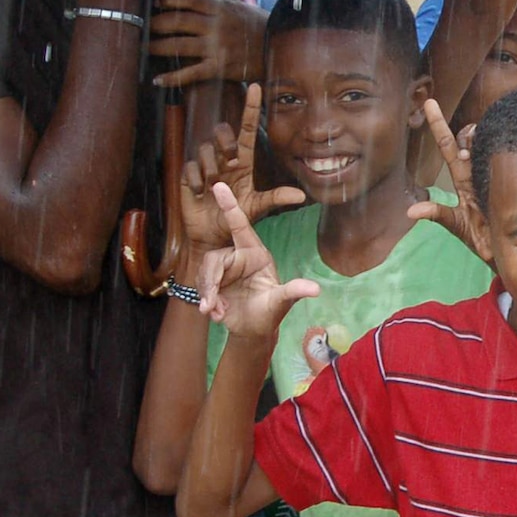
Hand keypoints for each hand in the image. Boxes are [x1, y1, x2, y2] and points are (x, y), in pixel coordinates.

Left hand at [151, 0, 265, 87]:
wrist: (277, 47)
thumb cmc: (254, 24)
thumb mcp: (235, 4)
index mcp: (218, 6)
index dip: (166, 0)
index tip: (156, 3)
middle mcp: (215, 25)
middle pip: (175, 22)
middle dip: (154, 25)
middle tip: (143, 27)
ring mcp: (216, 47)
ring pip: (177, 46)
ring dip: (156, 48)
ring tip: (144, 48)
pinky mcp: (219, 68)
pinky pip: (190, 74)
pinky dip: (172, 78)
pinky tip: (158, 79)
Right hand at [179, 85, 305, 250]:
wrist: (212, 236)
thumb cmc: (235, 218)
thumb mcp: (256, 207)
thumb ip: (275, 198)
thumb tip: (301, 196)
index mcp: (244, 161)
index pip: (248, 128)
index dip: (251, 107)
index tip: (255, 87)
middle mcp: (224, 158)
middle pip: (223, 131)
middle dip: (226, 143)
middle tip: (231, 162)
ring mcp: (206, 165)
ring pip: (206, 148)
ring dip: (212, 168)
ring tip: (214, 188)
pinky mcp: (189, 174)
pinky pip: (192, 165)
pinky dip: (197, 180)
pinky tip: (200, 194)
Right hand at [196, 180, 319, 334]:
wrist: (254, 330)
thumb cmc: (271, 312)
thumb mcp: (282, 302)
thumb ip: (293, 291)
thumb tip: (315, 289)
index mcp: (255, 253)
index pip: (240, 226)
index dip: (230, 206)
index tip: (219, 186)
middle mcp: (238, 257)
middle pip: (215, 258)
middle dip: (210, 281)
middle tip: (211, 303)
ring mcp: (224, 270)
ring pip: (205, 272)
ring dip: (208, 293)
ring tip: (216, 311)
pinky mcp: (213, 282)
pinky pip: (201, 284)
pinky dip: (206, 301)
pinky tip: (215, 313)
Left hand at [406, 99, 493, 264]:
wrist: (508, 254)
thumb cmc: (482, 240)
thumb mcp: (457, 226)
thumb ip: (438, 215)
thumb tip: (411, 211)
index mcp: (463, 181)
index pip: (448, 147)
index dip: (438, 125)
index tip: (429, 102)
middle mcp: (478, 174)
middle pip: (469, 141)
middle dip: (468, 132)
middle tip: (471, 135)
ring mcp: (495, 177)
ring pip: (487, 146)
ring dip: (481, 143)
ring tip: (481, 148)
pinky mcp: (510, 185)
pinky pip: (505, 163)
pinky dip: (500, 154)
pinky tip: (502, 150)